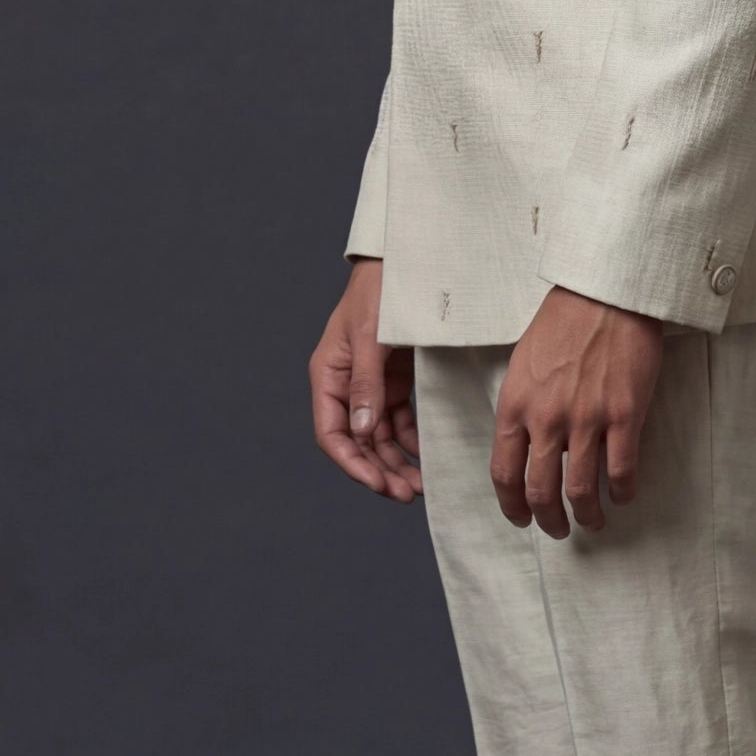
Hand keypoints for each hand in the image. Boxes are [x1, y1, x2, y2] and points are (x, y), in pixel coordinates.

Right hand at [310, 258, 420, 501]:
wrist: (408, 261)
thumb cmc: (381, 291)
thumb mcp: (371, 336)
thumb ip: (366, 383)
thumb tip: (363, 432)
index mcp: (328, 376)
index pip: (332, 434)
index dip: (353, 464)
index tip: (379, 485)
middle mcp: (346, 386)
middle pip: (357, 443)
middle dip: (379, 471)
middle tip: (408, 494)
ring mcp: (372, 385)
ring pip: (380, 438)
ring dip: (396, 463)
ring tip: (420, 486)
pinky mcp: (396, 381)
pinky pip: (400, 422)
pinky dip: (412, 442)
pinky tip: (427, 458)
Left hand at [491, 287, 664, 537]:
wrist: (606, 294)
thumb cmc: (563, 322)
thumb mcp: (523, 364)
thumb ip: (523, 407)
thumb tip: (527, 444)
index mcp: (515, 406)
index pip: (503, 473)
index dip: (512, 506)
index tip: (522, 518)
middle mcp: (546, 419)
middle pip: (540, 491)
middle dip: (548, 521)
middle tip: (557, 530)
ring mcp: (586, 419)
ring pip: (580, 490)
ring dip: (587, 516)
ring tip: (593, 521)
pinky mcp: (624, 415)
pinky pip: (621, 471)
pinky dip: (622, 493)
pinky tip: (623, 496)